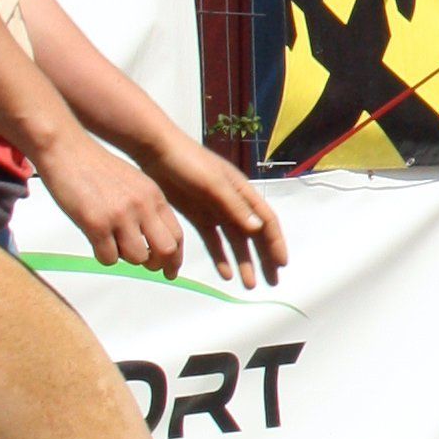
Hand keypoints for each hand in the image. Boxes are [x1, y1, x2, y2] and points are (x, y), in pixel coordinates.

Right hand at [42, 130, 188, 277]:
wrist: (67, 151)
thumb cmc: (97, 169)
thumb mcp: (135, 184)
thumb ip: (147, 209)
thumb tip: (153, 242)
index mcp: (154, 196)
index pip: (177, 235)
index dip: (175, 258)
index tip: (170, 271)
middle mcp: (142, 206)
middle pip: (166, 250)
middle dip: (157, 264)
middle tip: (146, 266)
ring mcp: (120, 215)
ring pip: (137, 258)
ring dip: (125, 258)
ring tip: (112, 242)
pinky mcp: (96, 223)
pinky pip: (109, 258)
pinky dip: (103, 256)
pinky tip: (96, 241)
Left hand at [150, 132, 290, 288]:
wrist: (157, 153)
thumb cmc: (189, 163)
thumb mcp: (213, 184)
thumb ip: (235, 206)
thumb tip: (258, 229)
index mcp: (243, 192)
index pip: (266, 221)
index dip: (275, 242)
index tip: (281, 264)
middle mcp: (234, 203)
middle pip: (255, 235)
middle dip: (265, 258)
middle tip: (272, 282)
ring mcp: (217, 211)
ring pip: (236, 242)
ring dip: (244, 262)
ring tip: (249, 285)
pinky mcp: (199, 217)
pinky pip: (214, 241)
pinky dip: (221, 258)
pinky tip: (225, 274)